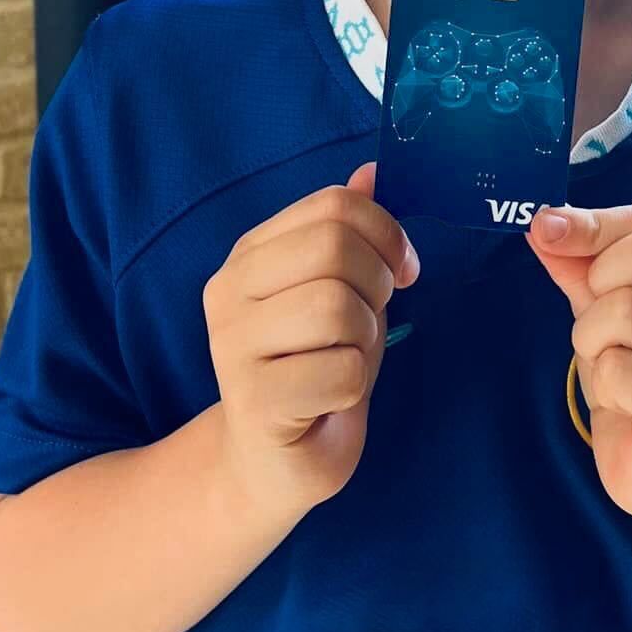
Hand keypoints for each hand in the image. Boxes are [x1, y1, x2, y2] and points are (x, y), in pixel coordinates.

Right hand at [202, 163, 419, 515]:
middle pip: (335, 248)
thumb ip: (349, 233)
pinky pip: (341, 372)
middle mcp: (228, 289)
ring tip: (344, 360)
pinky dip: (355, 386)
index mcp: (250, 253)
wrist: (271, 462)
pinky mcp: (252, 400)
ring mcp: (232, 345)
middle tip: (368, 323)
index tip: (403, 270)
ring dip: (365, 340)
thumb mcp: (338, 292)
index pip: (333, 205)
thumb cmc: (312, 370)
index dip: (386, 232)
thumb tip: (373, 168)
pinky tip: (328, 399)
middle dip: (377, 286)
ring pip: (337, 307)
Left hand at [525, 202, 631, 525]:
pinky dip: (605, 387)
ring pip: (627, 311)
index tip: (543, 230)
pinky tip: (629, 407)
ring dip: (594, 343)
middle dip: (598, 287)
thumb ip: (582, 266)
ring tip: (615, 374)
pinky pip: (621, 369)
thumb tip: (545, 223)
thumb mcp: (605, 313)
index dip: (592, 224)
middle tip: (600, 331)